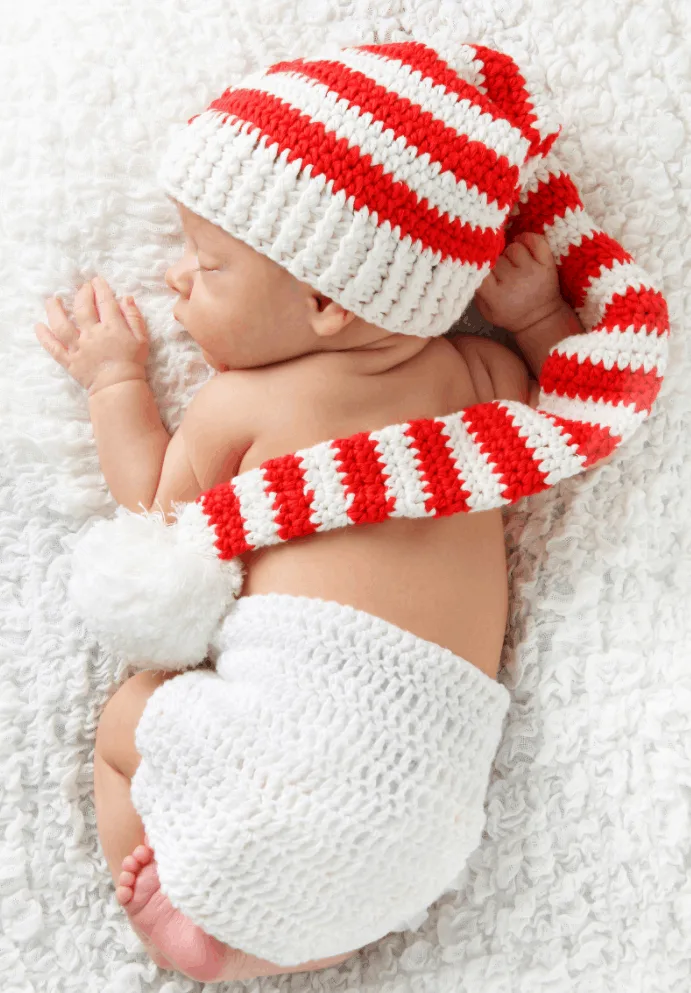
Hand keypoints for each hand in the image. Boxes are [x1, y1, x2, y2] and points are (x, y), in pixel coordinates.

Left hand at [35, 276, 149, 394]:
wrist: (119, 387)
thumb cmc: (133, 362)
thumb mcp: (141, 338)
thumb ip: (133, 317)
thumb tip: (126, 298)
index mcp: (111, 327)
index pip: (105, 302)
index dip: (100, 288)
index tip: (97, 281)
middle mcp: (92, 334)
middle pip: (82, 308)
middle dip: (82, 294)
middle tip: (83, 288)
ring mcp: (78, 347)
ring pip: (61, 325)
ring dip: (54, 310)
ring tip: (52, 300)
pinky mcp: (69, 361)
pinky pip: (53, 348)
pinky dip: (44, 337)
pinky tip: (38, 326)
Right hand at [474, 232, 563, 333]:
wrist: (540, 319)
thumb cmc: (510, 313)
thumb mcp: (486, 310)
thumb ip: (477, 290)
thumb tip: (475, 265)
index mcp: (497, 296)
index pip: (481, 269)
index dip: (480, 264)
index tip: (482, 266)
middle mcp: (514, 282)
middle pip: (497, 257)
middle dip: (497, 262)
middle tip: (501, 272)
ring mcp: (532, 272)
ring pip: (514, 248)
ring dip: (511, 253)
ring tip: (513, 263)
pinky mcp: (547, 265)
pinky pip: (535, 241)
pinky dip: (528, 239)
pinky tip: (523, 245)